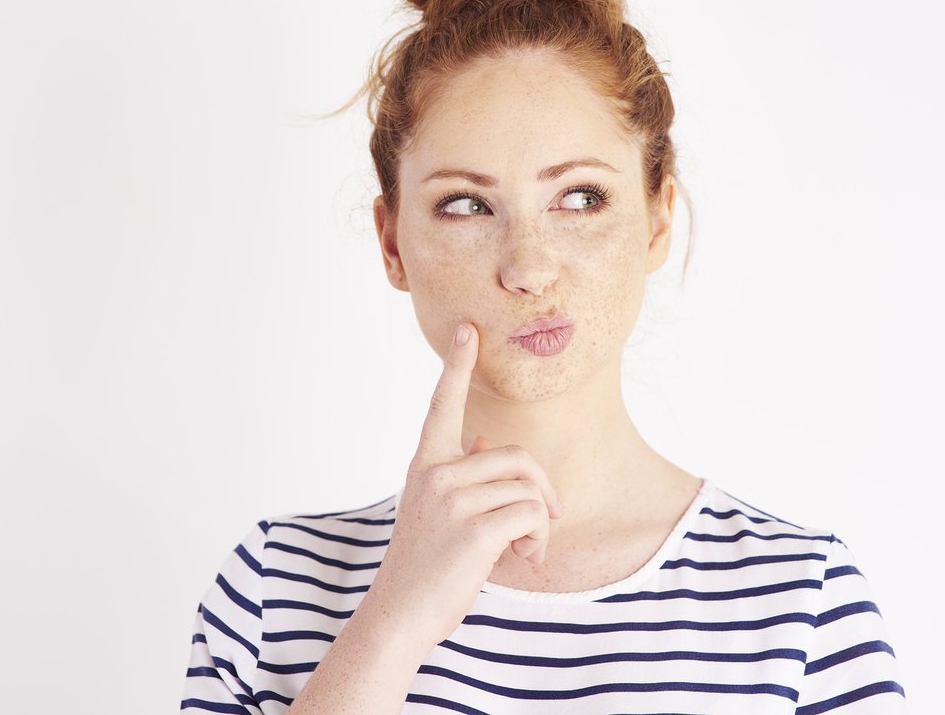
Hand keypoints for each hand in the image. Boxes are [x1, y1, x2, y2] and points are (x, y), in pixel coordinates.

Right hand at [366, 321, 564, 646]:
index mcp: (426, 464)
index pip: (442, 405)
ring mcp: (452, 500)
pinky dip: (538, 539)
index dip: (457, 365)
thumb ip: (461, 474)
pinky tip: (524, 559)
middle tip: (544, 521)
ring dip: (540, 522)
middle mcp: (436, 473)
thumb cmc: (425, 565)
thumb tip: (486, 441)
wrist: (400, 615)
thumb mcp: (436, 511)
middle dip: (541, 488)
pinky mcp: (474, 529)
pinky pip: (531, 514)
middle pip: (516, 456)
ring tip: (526, 549)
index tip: (469, 329)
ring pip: (528, 487)